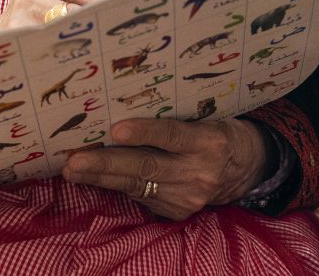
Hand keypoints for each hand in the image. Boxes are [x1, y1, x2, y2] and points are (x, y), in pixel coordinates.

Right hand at [0, 0, 133, 30]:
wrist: (0, 37)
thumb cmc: (39, 15)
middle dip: (113, 3)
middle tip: (132, 18)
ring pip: (73, 8)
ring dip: (99, 22)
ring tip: (118, 33)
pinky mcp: (20, 20)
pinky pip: (57, 30)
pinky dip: (77, 39)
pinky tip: (92, 47)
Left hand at [61, 118, 267, 220]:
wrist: (244, 166)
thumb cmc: (215, 129)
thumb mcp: (203, 117)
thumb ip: (172, 117)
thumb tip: (122, 108)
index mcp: (209, 142)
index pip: (172, 136)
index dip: (144, 133)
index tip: (116, 129)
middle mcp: (199, 172)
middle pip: (147, 167)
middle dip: (106, 164)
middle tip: (75, 160)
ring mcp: (189, 196)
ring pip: (137, 185)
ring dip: (101, 178)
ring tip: (73, 170)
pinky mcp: (178, 211)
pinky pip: (140, 197)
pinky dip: (115, 186)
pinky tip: (93, 179)